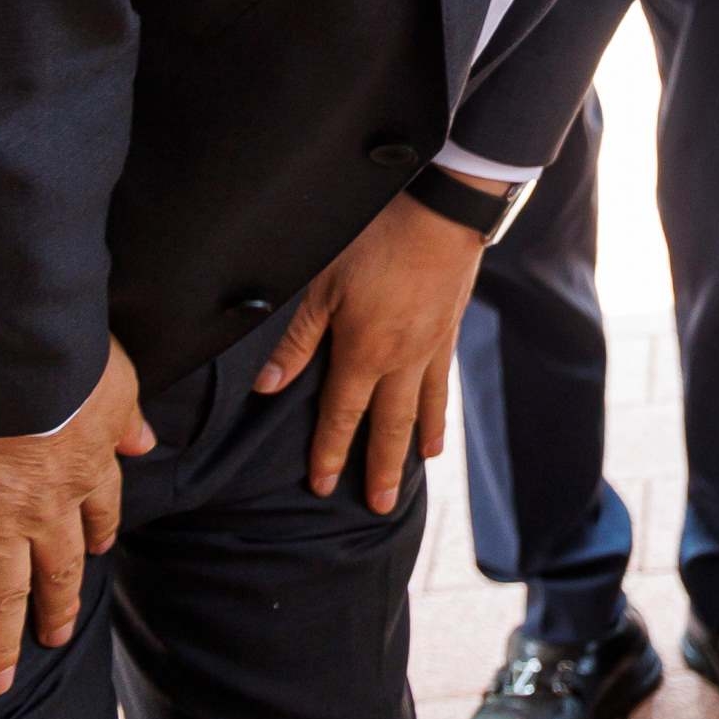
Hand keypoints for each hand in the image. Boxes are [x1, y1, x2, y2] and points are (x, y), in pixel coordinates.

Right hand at [0, 336, 151, 693]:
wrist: (21, 372)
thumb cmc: (67, 366)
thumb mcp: (118, 383)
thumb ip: (127, 418)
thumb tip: (143, 440)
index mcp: (90, 471)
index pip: (100, 514)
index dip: (98, 535)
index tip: (97, 554)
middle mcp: (52, 512)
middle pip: (59, 572)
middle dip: (56, 609)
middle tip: (53, 640)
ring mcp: (5, 528)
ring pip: (7, 596)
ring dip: (3, 642)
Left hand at [250, 187, 485, 511]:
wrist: (443, 210)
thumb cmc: (378, 239)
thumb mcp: (325, 283)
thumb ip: (298, 340)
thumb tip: (268, 387)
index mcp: (364, 351)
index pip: (341, 415)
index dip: (329, 453)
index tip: (321, 485)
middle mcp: (400, 361)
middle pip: (387, 428)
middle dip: (378, 471)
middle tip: (377, 508)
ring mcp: (430, 350)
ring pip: (419, 413)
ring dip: (409, 451)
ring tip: (407, 480)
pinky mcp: (449, 334)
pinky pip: (441, 388)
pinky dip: (437, 417)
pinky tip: (436, 434)